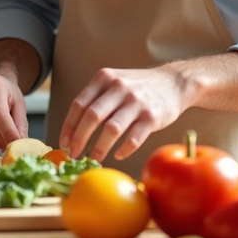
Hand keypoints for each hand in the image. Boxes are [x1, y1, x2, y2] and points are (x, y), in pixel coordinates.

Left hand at [60, 66, 188, 160]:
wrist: (174, 82)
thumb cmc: (138, 87)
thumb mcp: (114, 82)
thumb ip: (96, 98)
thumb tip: (72, 129)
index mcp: (104, 78)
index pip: (79, 104)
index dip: (69, 126)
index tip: (64, 142)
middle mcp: (118, 88)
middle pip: (92, 116)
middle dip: (79, 138)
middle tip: (74, 154)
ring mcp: (136, 102)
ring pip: (111, 129)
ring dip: (99, 148)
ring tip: (94, 159)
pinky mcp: (152, 116)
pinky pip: (134, 138)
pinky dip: (124, 149)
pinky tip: (118, 155)